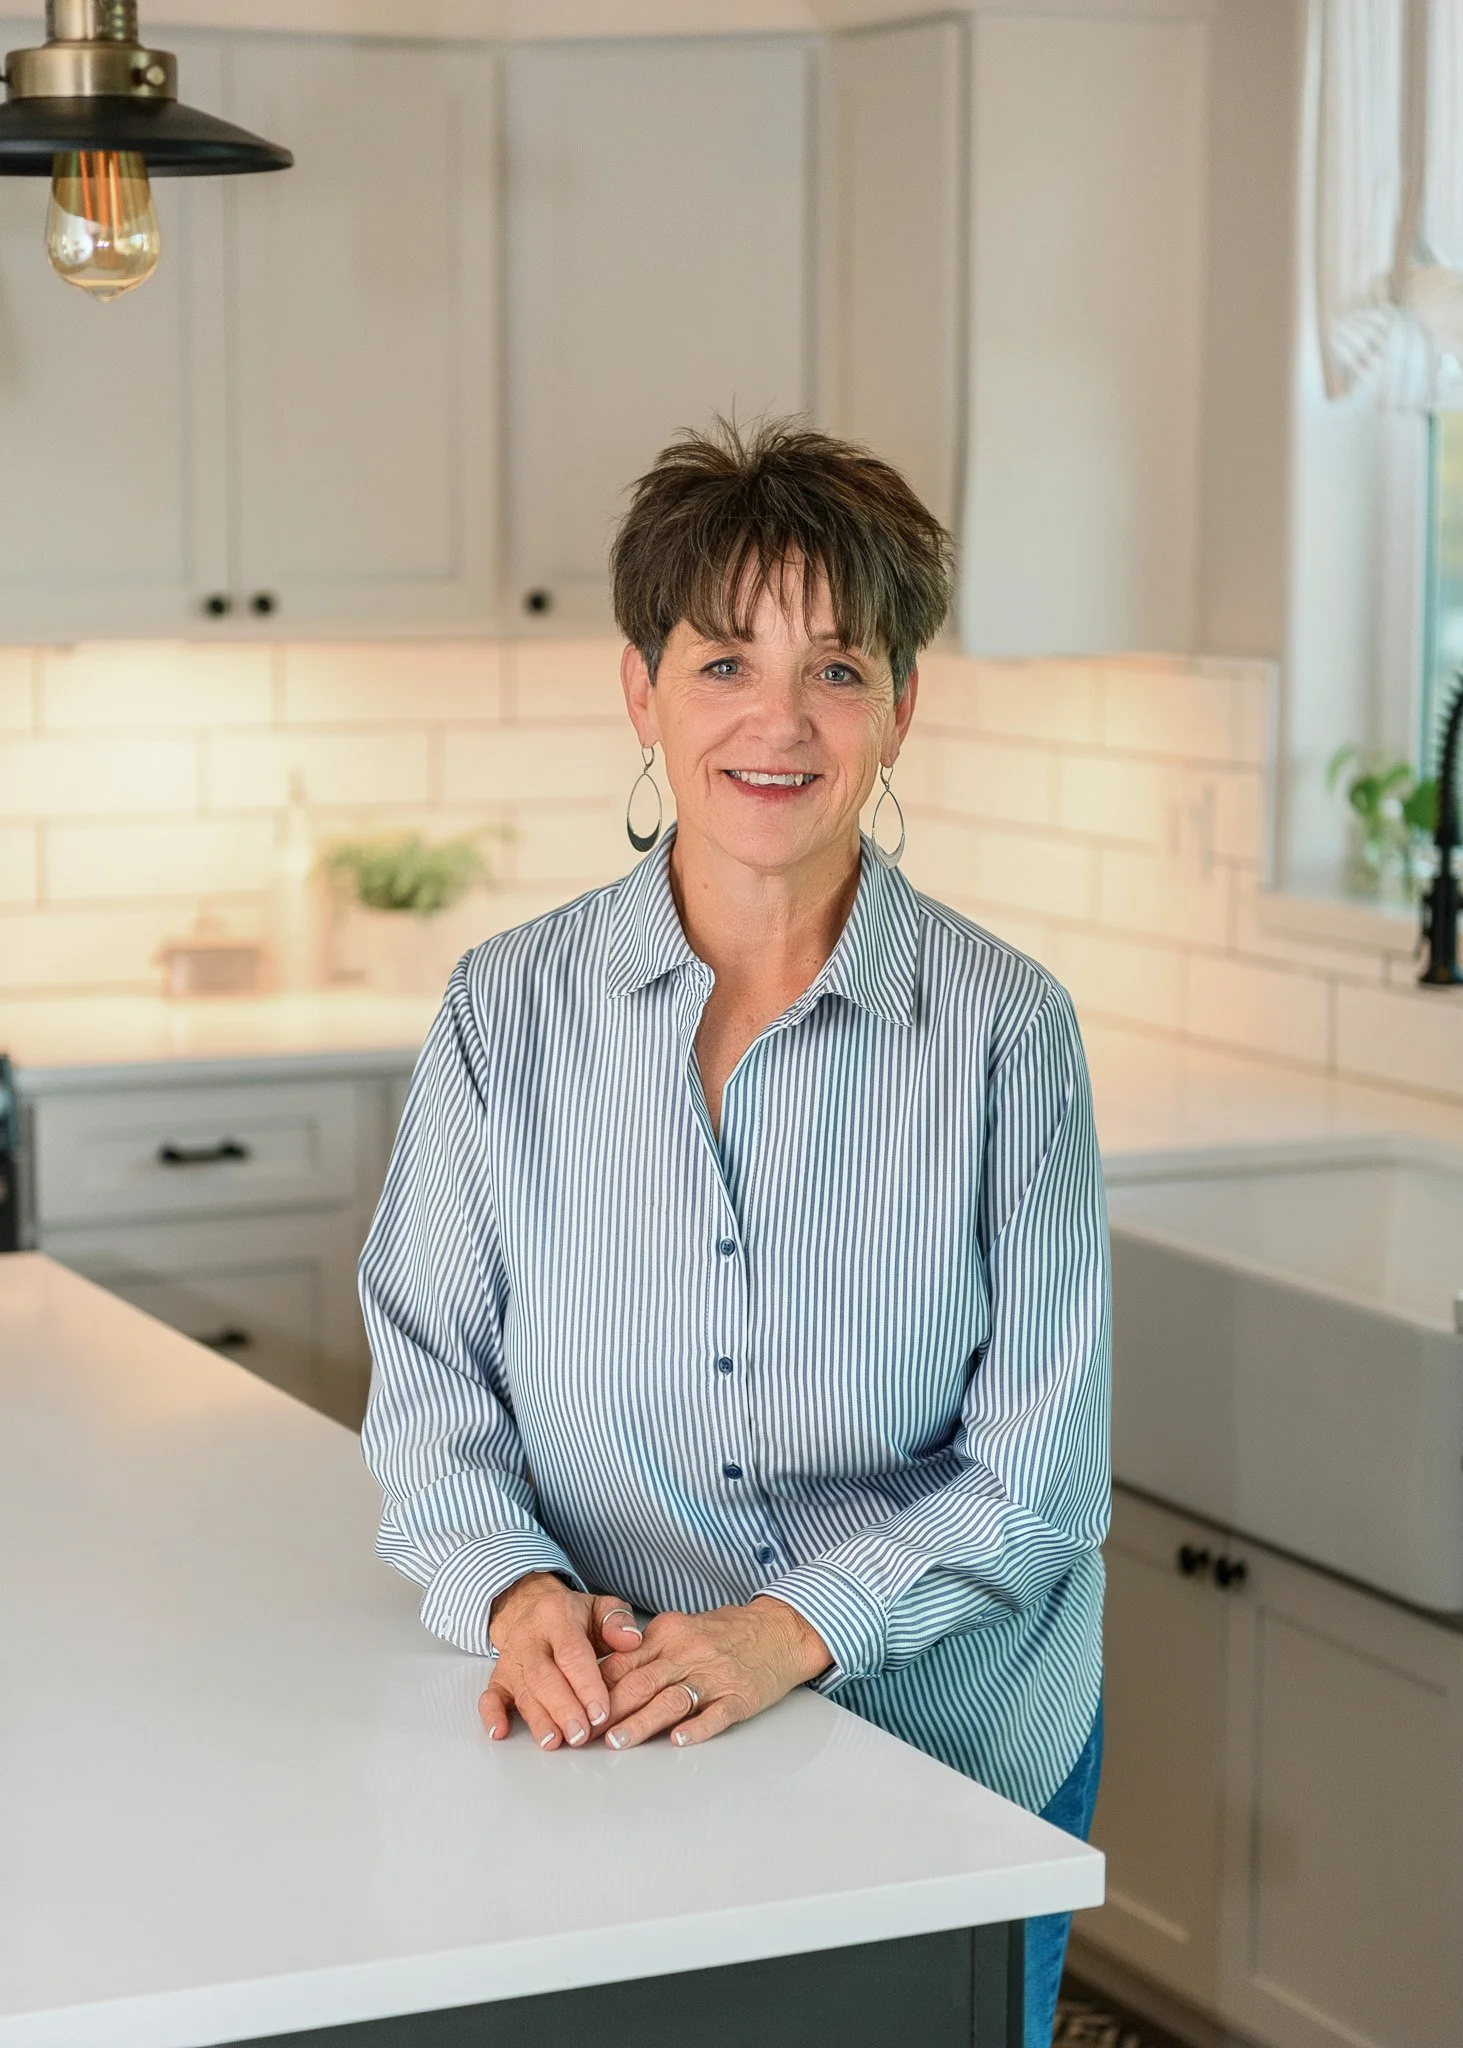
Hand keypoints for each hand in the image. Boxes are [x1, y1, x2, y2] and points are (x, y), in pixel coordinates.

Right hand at [478, 1572, 643, 1749]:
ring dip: (538, 1719)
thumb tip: (631, 1639)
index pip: (571, 1652)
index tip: (601, 1712)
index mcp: (556, 1616)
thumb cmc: (573, 1616)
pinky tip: (500, 1732)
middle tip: (581, 1735)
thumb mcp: (601, 1607)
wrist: (531, 1607)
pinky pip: (489, 1696)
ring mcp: (511, 1658)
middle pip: (543, 1676)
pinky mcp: (498, 1677)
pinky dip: (492, 1715)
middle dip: (563, 1708)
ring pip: (522, 1690)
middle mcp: (529, 1637)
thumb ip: (618, 1621)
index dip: (586, 1684)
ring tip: (555, 1741)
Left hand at [598, 1596, 831, 1749]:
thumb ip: (646, 1651)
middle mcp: (687, 1653)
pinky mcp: (739, 1697)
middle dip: (609, 1709)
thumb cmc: (727, 1632)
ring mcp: (714, 1676)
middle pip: (640, 1681)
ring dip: (642, 1722)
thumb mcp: (682, 1629)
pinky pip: (715, 1714)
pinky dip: (696, 1728)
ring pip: (671, 1700)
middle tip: (584, 1733)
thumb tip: (603, 1677)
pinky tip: (680, 1741)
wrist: (781, 1630)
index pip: (622, 1662)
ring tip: (618, 1742)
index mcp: (668, 1635)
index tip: (573, 1708)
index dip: (595, 1687)